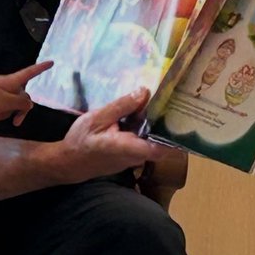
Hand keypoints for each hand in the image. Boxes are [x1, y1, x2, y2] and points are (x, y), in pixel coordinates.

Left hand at [0, 61, 50, 125]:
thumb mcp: (6, 102)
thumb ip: (21, 103)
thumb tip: (30, 104)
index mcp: (11, 81)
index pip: (30, 73)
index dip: (41, 68)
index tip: (51, 62)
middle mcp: (6, 85)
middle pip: (21, 97)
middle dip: (19, 111)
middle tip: (17, 123)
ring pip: (9, 106)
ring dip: (3, 114)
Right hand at [38, 87, 171, 184]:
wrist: (68, 162)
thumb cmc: (80, 141)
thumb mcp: (97, 118)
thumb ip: (121, 106)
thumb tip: (144, 92)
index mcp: (128, 147)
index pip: (159, 149)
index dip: (175, 137)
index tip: (185, 120)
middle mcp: (135, 156)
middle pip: (161, 143)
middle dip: (169, 125)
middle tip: (178, 103)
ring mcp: (134, 159)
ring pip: (153, 142)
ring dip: (158, 126)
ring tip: (164, 103)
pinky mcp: (131, 157)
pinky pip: (144, 142)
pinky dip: (147, 129)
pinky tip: (145, 113)